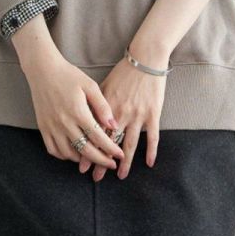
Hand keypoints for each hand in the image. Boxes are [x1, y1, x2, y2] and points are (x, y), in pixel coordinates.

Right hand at [21, 52, 125, 171]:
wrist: (43, 70)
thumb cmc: (68, 75)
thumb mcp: (90, 86)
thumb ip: (103, 106)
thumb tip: (113, 125)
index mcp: (78, 112)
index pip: (98, 137)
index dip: (111, 149)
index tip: (120, 155)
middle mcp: (64, 122)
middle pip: (85, 150)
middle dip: (101, 160)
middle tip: (111, 165)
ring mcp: (52, 127)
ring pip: (69, 153)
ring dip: (83, 159)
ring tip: (94, 158)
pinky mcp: (43, 128)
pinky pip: (53, 149)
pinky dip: (64, 155)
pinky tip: (73, 154)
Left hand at [82, 42, 169, 180]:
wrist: (145, 58)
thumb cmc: (123, 71)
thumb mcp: (103, 86)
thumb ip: (96, 106)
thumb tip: (87, 121)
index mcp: (106, 108)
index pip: (94, 135)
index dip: (87, 150)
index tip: (81, 165)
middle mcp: (120, 114)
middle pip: (109, 143)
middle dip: (101, 161)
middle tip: (95, 177)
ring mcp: (137, 115)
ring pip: (129, 144)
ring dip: (124, 162)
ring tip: (120, 175)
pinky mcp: (152, 114)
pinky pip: (152, 137)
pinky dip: (151, 151)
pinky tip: (149, 164)